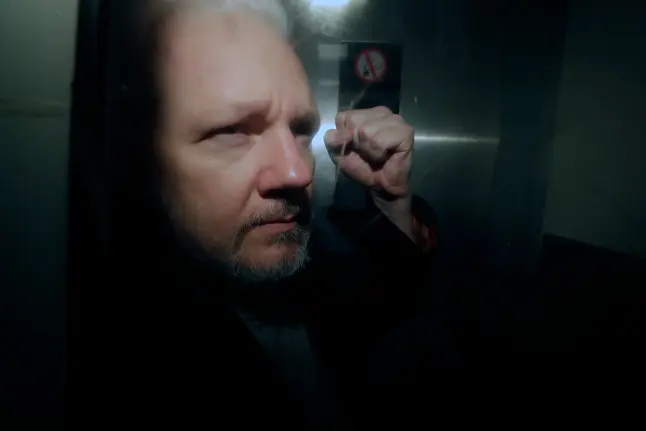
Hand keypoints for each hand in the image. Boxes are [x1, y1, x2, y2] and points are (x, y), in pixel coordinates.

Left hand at [324, 106, 414, 236]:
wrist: (383, 186)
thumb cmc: (364, 167)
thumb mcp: (340, 153)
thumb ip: (333, 140)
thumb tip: (334, 134)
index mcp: (367, 113)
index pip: (343, 117)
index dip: (344, 137)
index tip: (355, 148)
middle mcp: (382, 112)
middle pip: (354, 122)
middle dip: (357, 143)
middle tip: (369, 153)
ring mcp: (395, 120)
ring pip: (366, 130)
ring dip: (368, 150)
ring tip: (377, 155)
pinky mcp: (405, 132)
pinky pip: (379, 140)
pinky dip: (378, 153)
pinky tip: (386, 156)